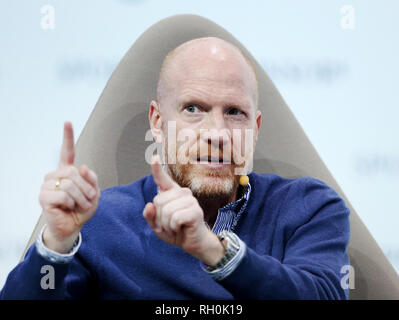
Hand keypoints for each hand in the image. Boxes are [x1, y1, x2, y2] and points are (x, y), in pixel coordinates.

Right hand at [38, 122, 99, 252]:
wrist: (72, 227)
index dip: (67, 137)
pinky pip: (63, 195)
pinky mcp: (43, 197)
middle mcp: (55, 176)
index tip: (68, 122)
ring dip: (81, 197)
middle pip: (73, 172)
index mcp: (67, 172)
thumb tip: (82, 166)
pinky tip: (70, 208)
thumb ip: (91, 179)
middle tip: (89, 199)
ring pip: (69, 184)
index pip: (68, 152)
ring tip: (81, 205)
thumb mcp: (94, 193)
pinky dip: (72, 203)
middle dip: (86, 187)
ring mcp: (47, 185)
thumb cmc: (81, 209)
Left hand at [143, 155, 224, 264]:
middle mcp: (183, 193)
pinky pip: (175, 218)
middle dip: (160, 218)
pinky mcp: (195, 211)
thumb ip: (150, 216)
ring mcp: (190, 200)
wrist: (194, 244)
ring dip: (167, 225)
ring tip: (176, 227)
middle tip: (170, 225)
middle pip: (158, 201)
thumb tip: (149, 206)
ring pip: (166, 211)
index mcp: (173, 194)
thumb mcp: (158, 226)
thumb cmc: (177, 231)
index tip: (154, 158)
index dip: (157, 170)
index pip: (163, 180)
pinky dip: (174, 227)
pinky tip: (181, 229)